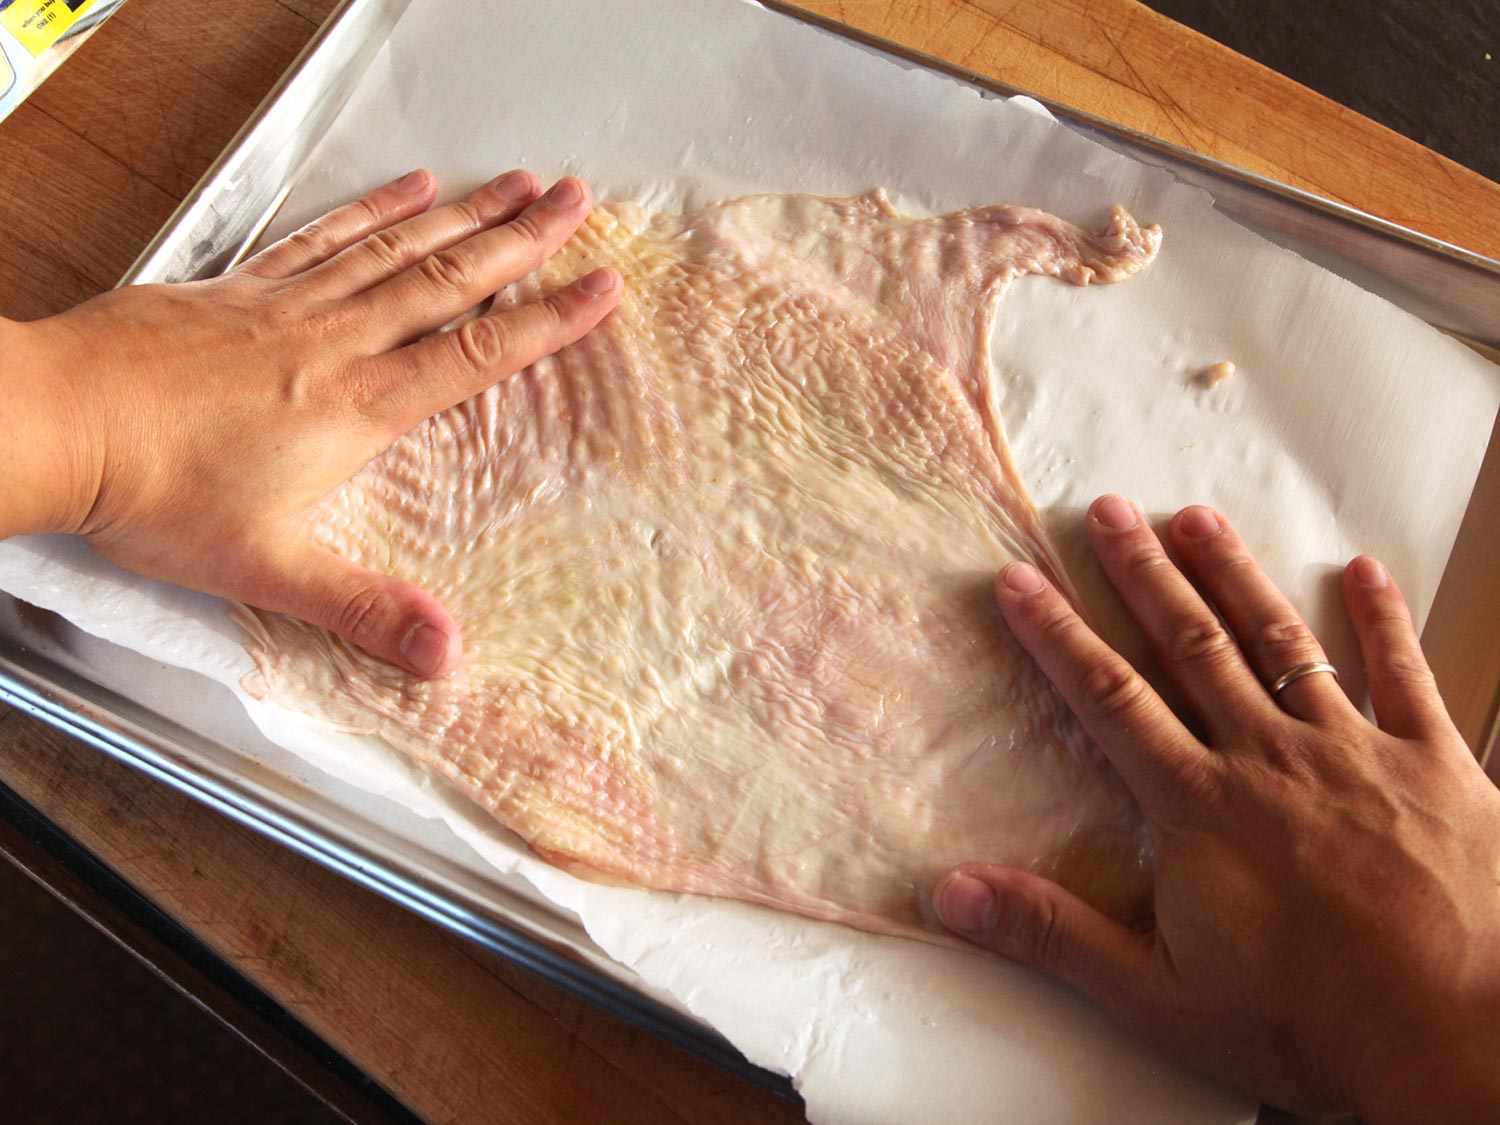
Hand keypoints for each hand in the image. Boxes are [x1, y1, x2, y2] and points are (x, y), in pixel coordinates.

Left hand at [4, 169, 619, 675]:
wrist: (58, 424)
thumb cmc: (156, 495)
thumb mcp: (268, 570)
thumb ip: (363, 608)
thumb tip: (445, 653)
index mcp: (356, 406)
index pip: (473, 355)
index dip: (546, 322)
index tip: (602, 286)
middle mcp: (335, 342)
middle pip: (447, 280)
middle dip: (522, 241)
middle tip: (578, 200)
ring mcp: (288, 306)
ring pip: (396, 247)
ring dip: (465, 214)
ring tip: (518, 183)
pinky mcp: (242, 288)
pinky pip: (324, 236)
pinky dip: (373, 209)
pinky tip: (409, 187)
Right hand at [934, 496, 1499, 1119]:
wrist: (1462, 1042)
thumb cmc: (1310, 1025)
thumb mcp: (1159, 997)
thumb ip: (1052, 934)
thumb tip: (947, 894)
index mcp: (1198, 806)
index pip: (1109, 698)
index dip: (1058, 634)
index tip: (1021, 578)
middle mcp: (1269, 757)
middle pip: (1191, 645)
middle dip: (1143, 573)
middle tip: (1108, 510)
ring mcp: (1356, 751)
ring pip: (1282, 642)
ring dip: (1236, 575)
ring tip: (1197, 518)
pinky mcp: (1434, 765)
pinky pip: (1403, 674)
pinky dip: (1382, 620)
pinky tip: (1364, 571)